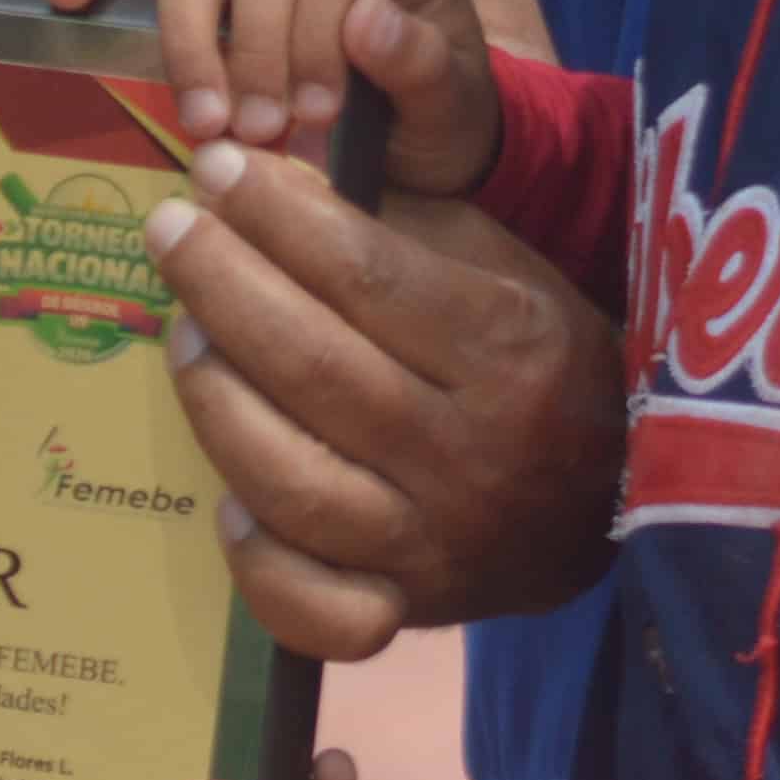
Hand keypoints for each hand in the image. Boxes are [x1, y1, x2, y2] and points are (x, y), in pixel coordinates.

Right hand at [43, 0, 500, 192]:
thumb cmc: (440, 117)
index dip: (316, 36)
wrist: (422, 139)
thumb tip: (367, 22)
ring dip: (191, 42)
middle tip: (258, 134)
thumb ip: (423, 64)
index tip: (315, 115)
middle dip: (253, 50)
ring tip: (203, 121)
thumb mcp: (456, 106)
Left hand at [152, 143, 627, 660]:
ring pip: (295, 483)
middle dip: (224, 284)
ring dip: (217, 399)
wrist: (610, 503)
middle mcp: (470, 453)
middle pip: (317, 367)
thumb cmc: (534, 360)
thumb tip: (267, 177)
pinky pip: (314, 611)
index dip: (279, 216)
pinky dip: (258, 560)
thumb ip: (392, 223)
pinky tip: (225, 501)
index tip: (221, 169)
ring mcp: (433, 544)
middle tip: (169, 228)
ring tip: (183, 332)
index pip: (368, 275)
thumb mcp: (499, 267)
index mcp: (508, 348)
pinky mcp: (403, 611)